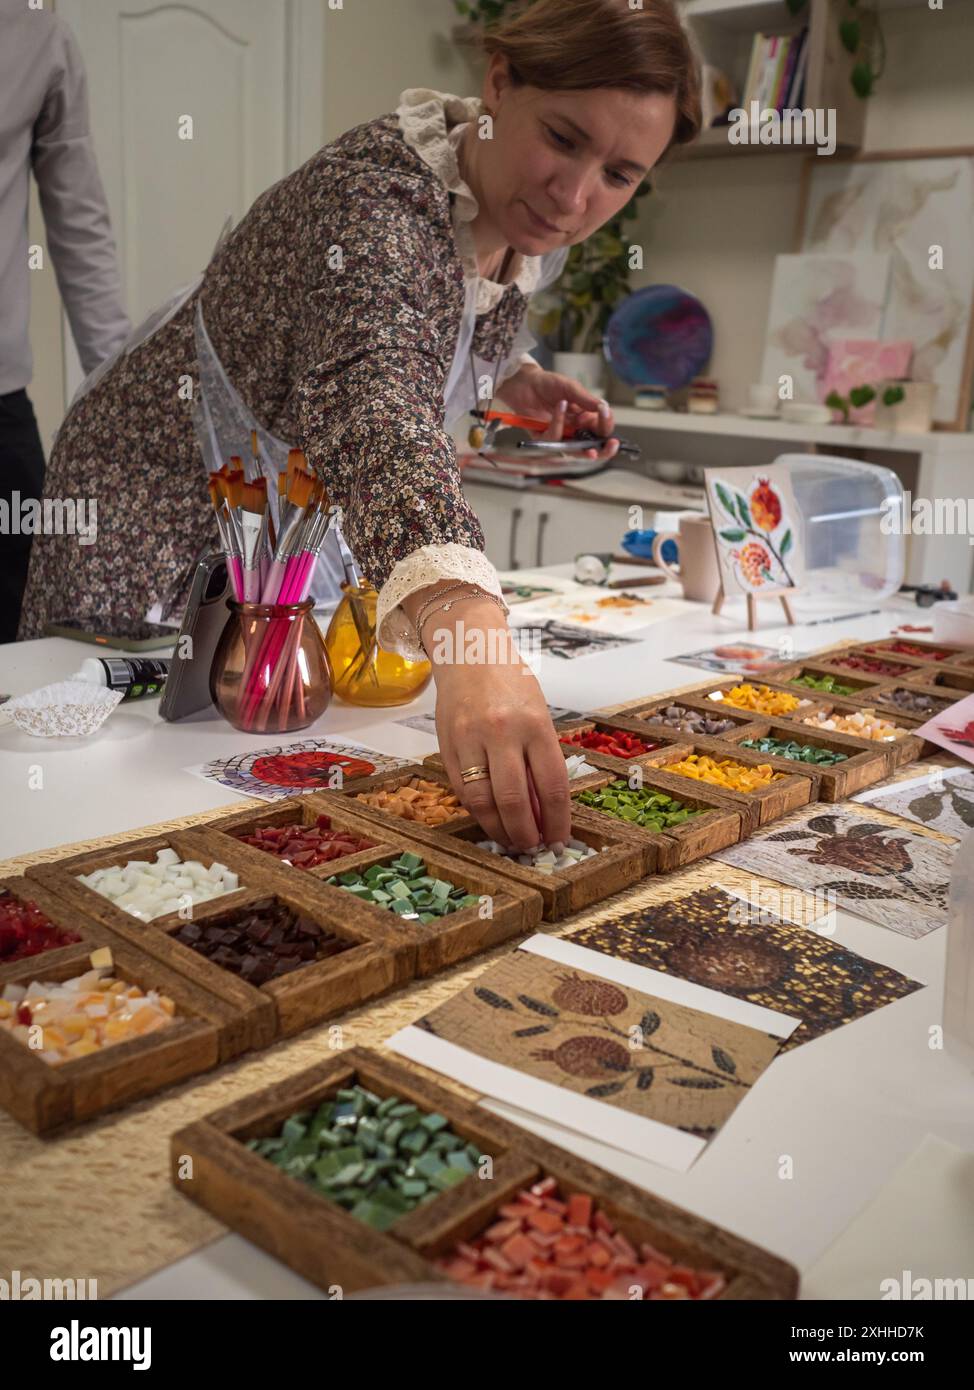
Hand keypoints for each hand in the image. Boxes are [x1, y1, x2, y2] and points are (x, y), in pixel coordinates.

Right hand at [434, 634, 571, 851]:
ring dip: (498, 828)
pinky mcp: (447, 745)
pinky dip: (477, 810)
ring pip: (484, 800)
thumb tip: (542, 811)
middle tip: (532, 847)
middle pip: (516, 799)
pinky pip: (462, 789)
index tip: (558, 839)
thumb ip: (540, 759)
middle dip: (526, 832)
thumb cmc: (510, 684)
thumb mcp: (537, 715)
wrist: (469, 652)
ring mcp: (471, 739)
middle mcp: (502, 732)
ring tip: (509, 840)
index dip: (556, 820)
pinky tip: (488, 818)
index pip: (552, 785)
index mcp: (535, 724)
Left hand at [496, 366, 619, 461]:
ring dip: (583, 450)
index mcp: (585, 418)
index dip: (607, 425)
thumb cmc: (548, 384)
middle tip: (611, 446)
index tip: (607, 416)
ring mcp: (560, 435)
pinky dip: (558, 424)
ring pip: (574, 451)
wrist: (524, 383)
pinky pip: (554, 440)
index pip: (601, 428)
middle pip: (591, 446)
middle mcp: (574, 429)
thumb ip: (586, 399)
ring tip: (590, 450)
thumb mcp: (570, 387)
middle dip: (603, 450)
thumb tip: (604, 407)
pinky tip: (559, 407)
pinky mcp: (544, 439)